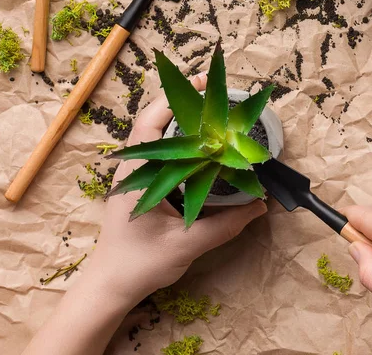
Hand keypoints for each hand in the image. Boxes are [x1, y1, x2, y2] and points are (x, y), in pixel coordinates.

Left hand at [23, 73, 266, 354]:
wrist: (111, 286)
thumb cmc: (140, 264)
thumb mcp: (186, 245)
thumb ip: (225, 224)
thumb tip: (260, 205)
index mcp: (137, 175)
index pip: (150, 124)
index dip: (174, 99)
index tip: (201, 84)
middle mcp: (134, 168)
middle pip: (154, 122)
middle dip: (183, 103)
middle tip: (216, 95)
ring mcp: (136, 176)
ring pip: (158, 136)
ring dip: (182, 120)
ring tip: (212, 112)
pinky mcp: (143, 185)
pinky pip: (163, 153)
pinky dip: (181, 140)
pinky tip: (203, 145)